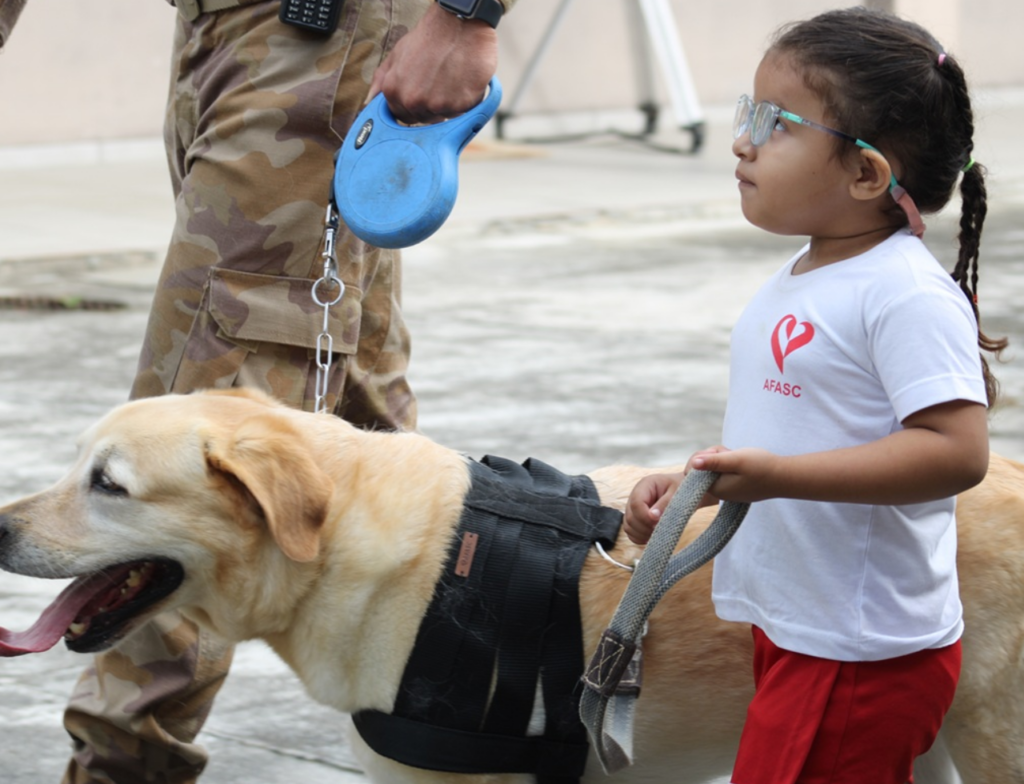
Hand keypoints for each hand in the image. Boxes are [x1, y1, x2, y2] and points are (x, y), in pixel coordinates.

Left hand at [368, 3, 498, 124]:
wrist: (458, 24)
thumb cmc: (429, 37)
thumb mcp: (396, 54)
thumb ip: (381, 79)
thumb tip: (370, 100)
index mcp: (394, 92)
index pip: (403, 116)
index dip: (414, 107)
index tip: (423, 93)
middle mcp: (413, 101)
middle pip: (424, 119)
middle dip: (431, 106)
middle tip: (440, 82)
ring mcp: (438, 105)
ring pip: (444, 116)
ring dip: (449, 103)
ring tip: (452, 78)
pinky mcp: (461, 106)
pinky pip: (463, 112)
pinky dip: (465, 100)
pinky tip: (464, 80)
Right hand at [623, 447, 730, 544]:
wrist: (685, 490)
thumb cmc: (683, 489)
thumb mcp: (678, 493)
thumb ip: (665, 503)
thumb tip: (652, 517)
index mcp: (645, 485)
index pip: (636, 503)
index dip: (645, 517)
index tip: (658, 523)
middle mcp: (635, 495)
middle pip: (630, 517)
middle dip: (644, 528)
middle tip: (661, 530)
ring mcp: (633, 508)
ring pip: (628, 526)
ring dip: (642, 534)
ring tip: (658, 533)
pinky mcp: (636, 518)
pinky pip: (631, 532)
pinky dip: (640, 538)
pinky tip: (652, 537)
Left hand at [690, 447, 778, 502]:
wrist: (786, 477)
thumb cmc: (761, 467)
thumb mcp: (735, 459)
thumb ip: (713, 461)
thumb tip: (693, 463)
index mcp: (716, 488)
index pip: (695, 470)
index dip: (705, 457)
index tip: (721, 454)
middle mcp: (721, 493)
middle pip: (705, 470)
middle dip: (715, 457)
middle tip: (731, 453)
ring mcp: (730, 492)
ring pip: (716, 470)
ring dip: (725, 460)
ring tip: (740, 458)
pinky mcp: (738, 488)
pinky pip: (727, 474)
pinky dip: (733, 466)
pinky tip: (745, 465)